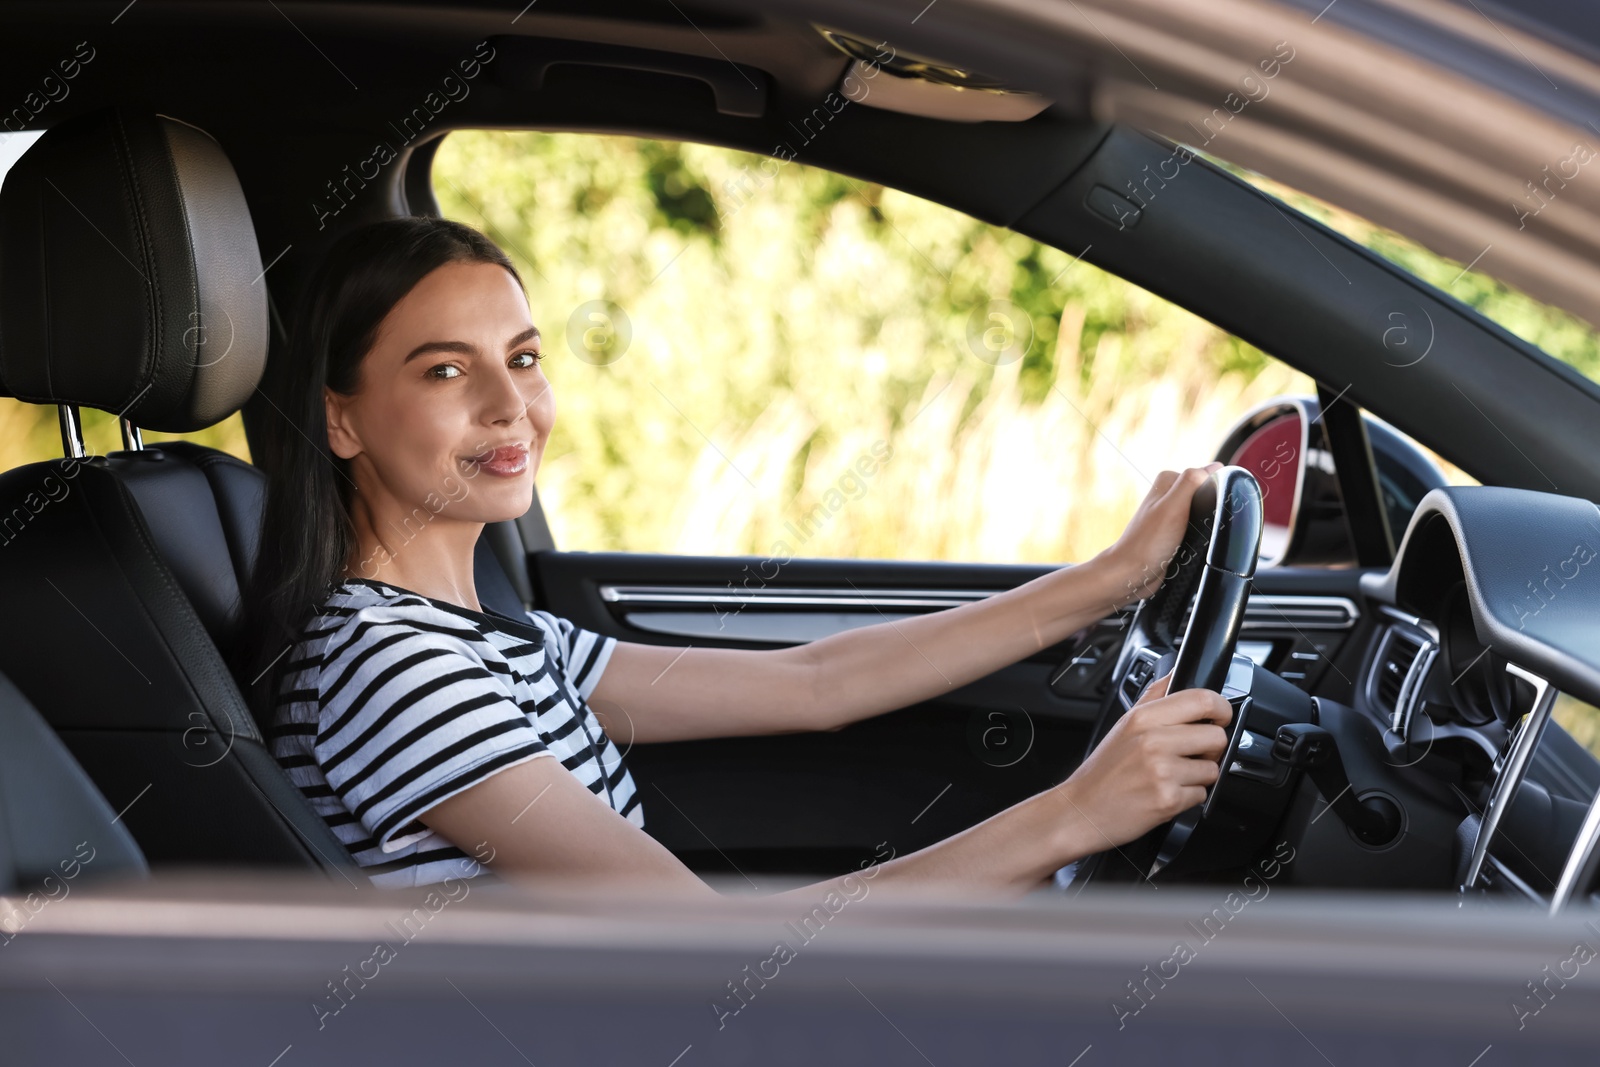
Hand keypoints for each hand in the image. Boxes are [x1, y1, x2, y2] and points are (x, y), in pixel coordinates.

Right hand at [1053, 670, 1232, 854]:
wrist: (1082, 809)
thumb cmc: (1104, 771)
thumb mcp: (1124, 724)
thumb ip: (1154, 696)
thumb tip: (1176, 672)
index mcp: (1143, 718)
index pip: (1203, 699)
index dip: (1222, 708)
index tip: (1219, 717)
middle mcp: (1153, 741)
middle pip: (1216, 736)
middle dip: (1211, 749)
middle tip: (1192, 754)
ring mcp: (1162, 771)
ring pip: (1213, 769)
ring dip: (1199, 776)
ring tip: (1172, 777)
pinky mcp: (1168, 799)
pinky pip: (1202, 795)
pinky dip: (1189, 797)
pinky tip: (1166, 793)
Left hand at [1095, 462, 1222, 608]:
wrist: (1132, 574)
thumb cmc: (1148, 542)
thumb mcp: (1172, 506)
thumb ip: (1191, 482)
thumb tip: (1215, 466)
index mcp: (1168, 481)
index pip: (1207, 476)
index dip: (1216, 492)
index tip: (1213, 510)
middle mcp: (1169, 495)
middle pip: (1208, 497)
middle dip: (1213, 511)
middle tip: (1206, 527)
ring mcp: (1172, 515)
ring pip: (1206, 515)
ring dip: (1209, 527)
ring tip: (1200, 539)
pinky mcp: (1175, 534)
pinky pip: (1199, 532)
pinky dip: (1202, 539)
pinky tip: (1199, 547)